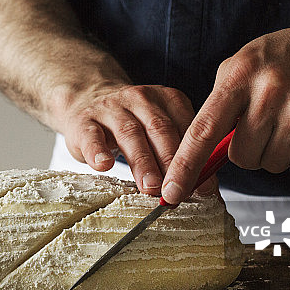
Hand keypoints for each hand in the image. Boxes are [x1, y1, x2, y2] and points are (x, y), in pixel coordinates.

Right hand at [56, 84, 194, 194]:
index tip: (203, 187)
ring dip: (142, 162)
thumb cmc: (132, 124)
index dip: (196, 158)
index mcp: (167, 99)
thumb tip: (206, 189)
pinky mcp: (84, 121)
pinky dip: (98, 151)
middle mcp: (140, 98)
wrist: (88, 99)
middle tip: (177, 190)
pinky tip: (103, 165)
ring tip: (150, 187)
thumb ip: (181, 152)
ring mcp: (110, 108)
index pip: (186, 127)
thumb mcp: (159, 129)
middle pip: (159, 129)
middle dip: (171, 162)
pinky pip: (91, 136)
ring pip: (129, 134)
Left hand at [161, 9, 289, 203]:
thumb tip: (200, 149)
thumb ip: (221, 100)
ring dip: (278, 152)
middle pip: (241, 156)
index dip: (185, 165)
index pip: (203, 129)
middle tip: (265, 125)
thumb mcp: (246, 62)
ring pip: (272, 164)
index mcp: (240, 74)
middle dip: (249, 151)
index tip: (172, 191)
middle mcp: (269, 90)